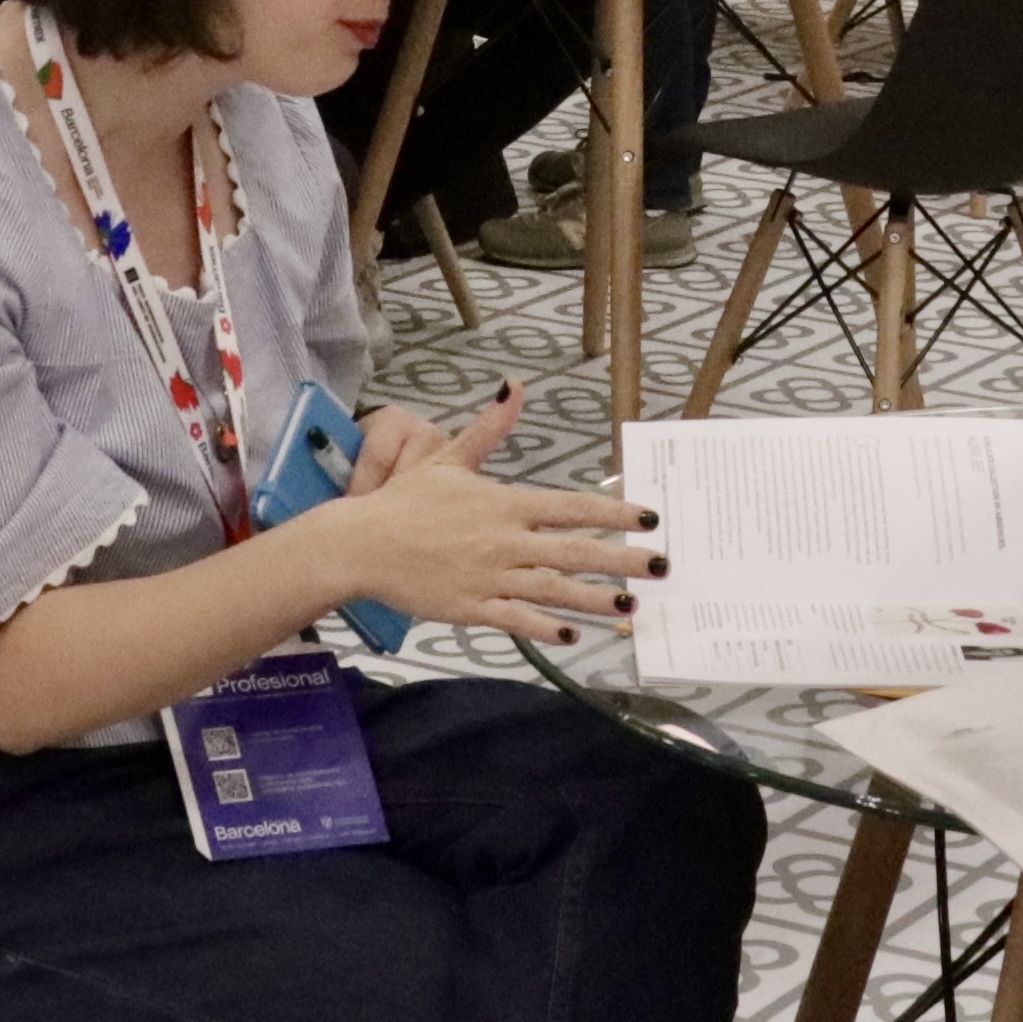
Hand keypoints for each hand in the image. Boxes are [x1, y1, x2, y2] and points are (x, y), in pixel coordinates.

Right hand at [286, 386, 656, 641]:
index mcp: (505, 503)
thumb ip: (488, 429)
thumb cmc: (406, 501)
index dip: (614, 513)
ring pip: (553, 590)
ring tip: (631, 606)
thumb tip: (514, 387)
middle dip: (622, 560)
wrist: (361, 543)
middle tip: (661, 566)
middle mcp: (505, 541)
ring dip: (594, 599)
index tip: (648, 518)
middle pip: (575, 552)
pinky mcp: (471, 607)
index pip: (572, 507)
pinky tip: (570, 634)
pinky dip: (544, 626)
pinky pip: (515, 619)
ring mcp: (490, 577)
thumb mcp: (448, 458)